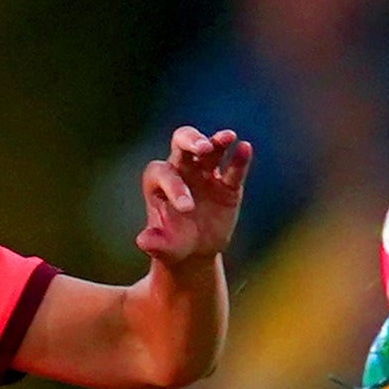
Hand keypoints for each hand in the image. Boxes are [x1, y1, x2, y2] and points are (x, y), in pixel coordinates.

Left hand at [136, 127, 250, 267]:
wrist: (195, 251)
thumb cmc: (173, 245)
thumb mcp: (163, 248)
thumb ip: (154, 243)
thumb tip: (143, 241)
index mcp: (160, 182)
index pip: (164, 173)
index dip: (174, 186)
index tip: (187, 208)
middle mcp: (182, 170)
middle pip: (181, 142)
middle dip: (191, 140)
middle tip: (203, 148)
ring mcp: (206, 174)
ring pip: (210, 148)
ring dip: (218, 141)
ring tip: (228, 137)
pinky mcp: (228, 185)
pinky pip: (233, 168)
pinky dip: (240, 158)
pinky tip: (245, 148)